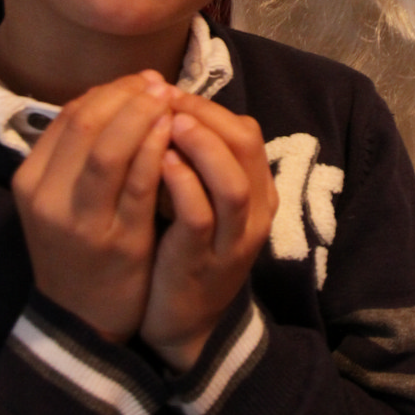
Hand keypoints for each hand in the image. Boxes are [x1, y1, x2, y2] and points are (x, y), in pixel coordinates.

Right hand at [12, 72, 173, 341]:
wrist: (80, 320)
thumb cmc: (78, 248)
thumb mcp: (61, 199)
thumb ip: (78, 154)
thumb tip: (114, 96)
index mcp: (31, 181)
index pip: (69, 116)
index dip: (108, 91)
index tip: (139, 81)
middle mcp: (48, 198)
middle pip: (87, 124)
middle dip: (127, 96)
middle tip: (158, 83)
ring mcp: (81, 222)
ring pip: (110, 151)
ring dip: (143, 117)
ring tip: (169, 100)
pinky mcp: (117, 242)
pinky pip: (139, 186)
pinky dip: (157, 153)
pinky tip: (175, 136)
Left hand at [140, 92, 278, 372]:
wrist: (183, 324)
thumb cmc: (184, 250)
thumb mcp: (200, 201)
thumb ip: (195, 161)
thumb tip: (165, 105)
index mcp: (255, 191)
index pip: (245, 131)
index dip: (208, 105)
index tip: (166, 91)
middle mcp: (253, 212)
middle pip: (246, 146)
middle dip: (205, 115)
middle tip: (165, 98)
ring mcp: (231, 240)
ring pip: (232, 183)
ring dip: (201, 146)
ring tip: (169, 121)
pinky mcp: (203, 262)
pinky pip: (201, 218)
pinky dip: (184, 185)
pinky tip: (159, 163)